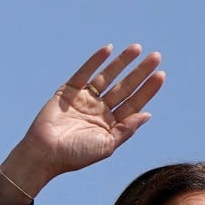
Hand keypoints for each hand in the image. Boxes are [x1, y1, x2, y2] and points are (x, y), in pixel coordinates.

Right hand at [0, 44, 163, 204]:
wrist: (44, 153)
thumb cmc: (75, 155)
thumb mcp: (106, 145)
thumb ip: (126, 129)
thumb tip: (147, 114)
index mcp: (109, 125)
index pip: (133, 103)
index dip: (147, 90)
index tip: (160, 75)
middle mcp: (99, 111)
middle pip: (124, 87)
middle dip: (140, 73)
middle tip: (156, 57)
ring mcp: (84, 100)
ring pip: (107, 77)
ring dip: (122, 62)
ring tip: (137, 48)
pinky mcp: (68, 91)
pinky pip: (85, 73)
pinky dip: (95, 61)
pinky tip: (109, 49)